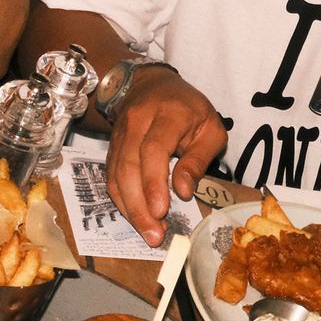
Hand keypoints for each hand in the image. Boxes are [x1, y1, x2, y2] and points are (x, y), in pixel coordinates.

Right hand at [105, 66, 227, 246]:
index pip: (154, 149)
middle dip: (139, 205)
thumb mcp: (210, 127)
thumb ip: (199, 158)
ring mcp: (120, 134)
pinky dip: (122, 200)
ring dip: (129, 208)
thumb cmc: (189, 109)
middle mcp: (137, 121)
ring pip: (115, 174)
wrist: (151, 85)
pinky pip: (110, 177)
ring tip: (148, 232)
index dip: (154, 182)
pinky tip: (137, 217)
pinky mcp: (111, 147)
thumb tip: (183, 190)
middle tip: (154, 235)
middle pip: (129, 166)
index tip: (161, 211)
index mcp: (168, 113)